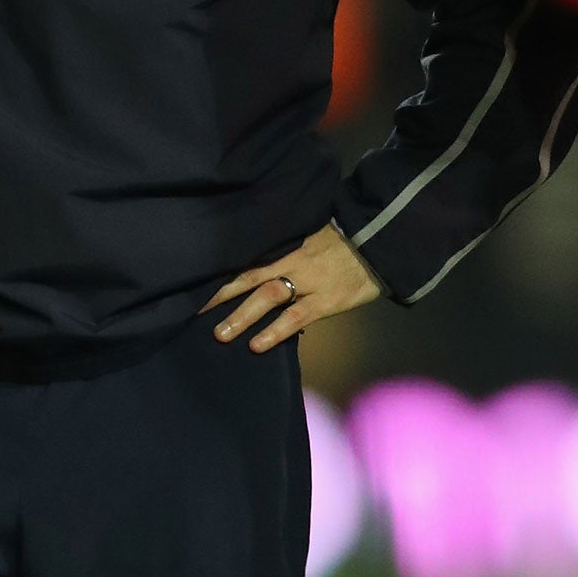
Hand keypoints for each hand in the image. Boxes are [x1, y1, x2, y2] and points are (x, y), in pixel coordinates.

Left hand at [203, 222, 382, 352]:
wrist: (383, 239)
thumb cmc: (347, 236)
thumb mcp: (313, 231)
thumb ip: (289, 246)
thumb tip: (262, 260)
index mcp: (288, 243)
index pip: (249, 255)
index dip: (223, 268)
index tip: (197, 277)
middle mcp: (293, 260)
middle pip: (250, 275)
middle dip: (222, 292)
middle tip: (194, 308)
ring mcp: (309, 281)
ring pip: (268, 296)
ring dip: (242, 315)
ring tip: (220, 333)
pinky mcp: (326, 301)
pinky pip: (296, 317)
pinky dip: (275, 331)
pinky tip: (257, 345)